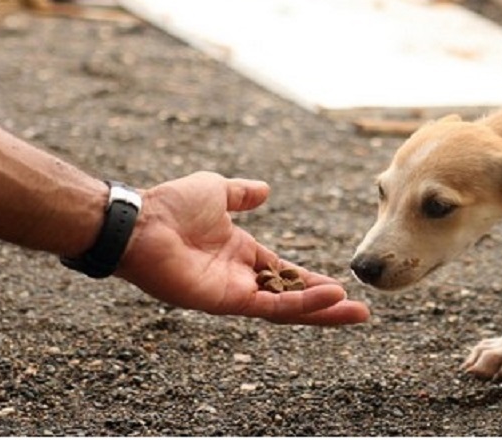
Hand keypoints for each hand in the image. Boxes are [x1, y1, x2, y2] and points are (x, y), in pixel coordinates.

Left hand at [115, 171, 369, 324]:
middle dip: (325, 305)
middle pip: (291, 297)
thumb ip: (242, 194)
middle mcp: (239, 278)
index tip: (342, 285)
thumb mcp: (216, 190)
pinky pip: (271, 307)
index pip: (285, 273)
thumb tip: (265, 190)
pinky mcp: (226, 301)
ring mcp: (233, 292)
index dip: (312, 281)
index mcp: (240, 254)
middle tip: (360, 310)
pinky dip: (301, 304)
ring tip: (355, 311)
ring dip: (321, 310)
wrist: (141, 222)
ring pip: (287, 308)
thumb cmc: (170, 205)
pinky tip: (329, 297)